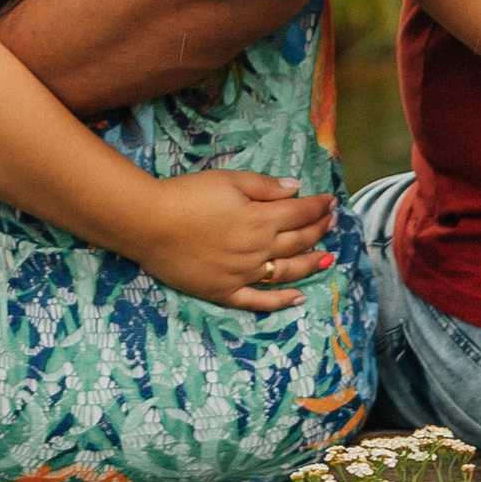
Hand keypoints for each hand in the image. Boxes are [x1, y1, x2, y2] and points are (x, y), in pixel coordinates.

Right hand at [124, 170, 337, 312]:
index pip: (299, 213)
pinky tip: (298, 298)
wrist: (149, 224)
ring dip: (310, 264)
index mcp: (261, 220)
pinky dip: (281, 302)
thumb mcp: (228, 180)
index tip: (330, 202)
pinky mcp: (225, 292)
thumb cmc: (187, 195)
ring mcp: (243, 275)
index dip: (318, 206)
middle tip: (331, 223)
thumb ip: (264, 186)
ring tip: (327, 259)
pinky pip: (260, 301)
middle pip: (298, 241)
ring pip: (287, 272)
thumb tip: (296, 190)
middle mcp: (258, 250)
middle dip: (319, 230)